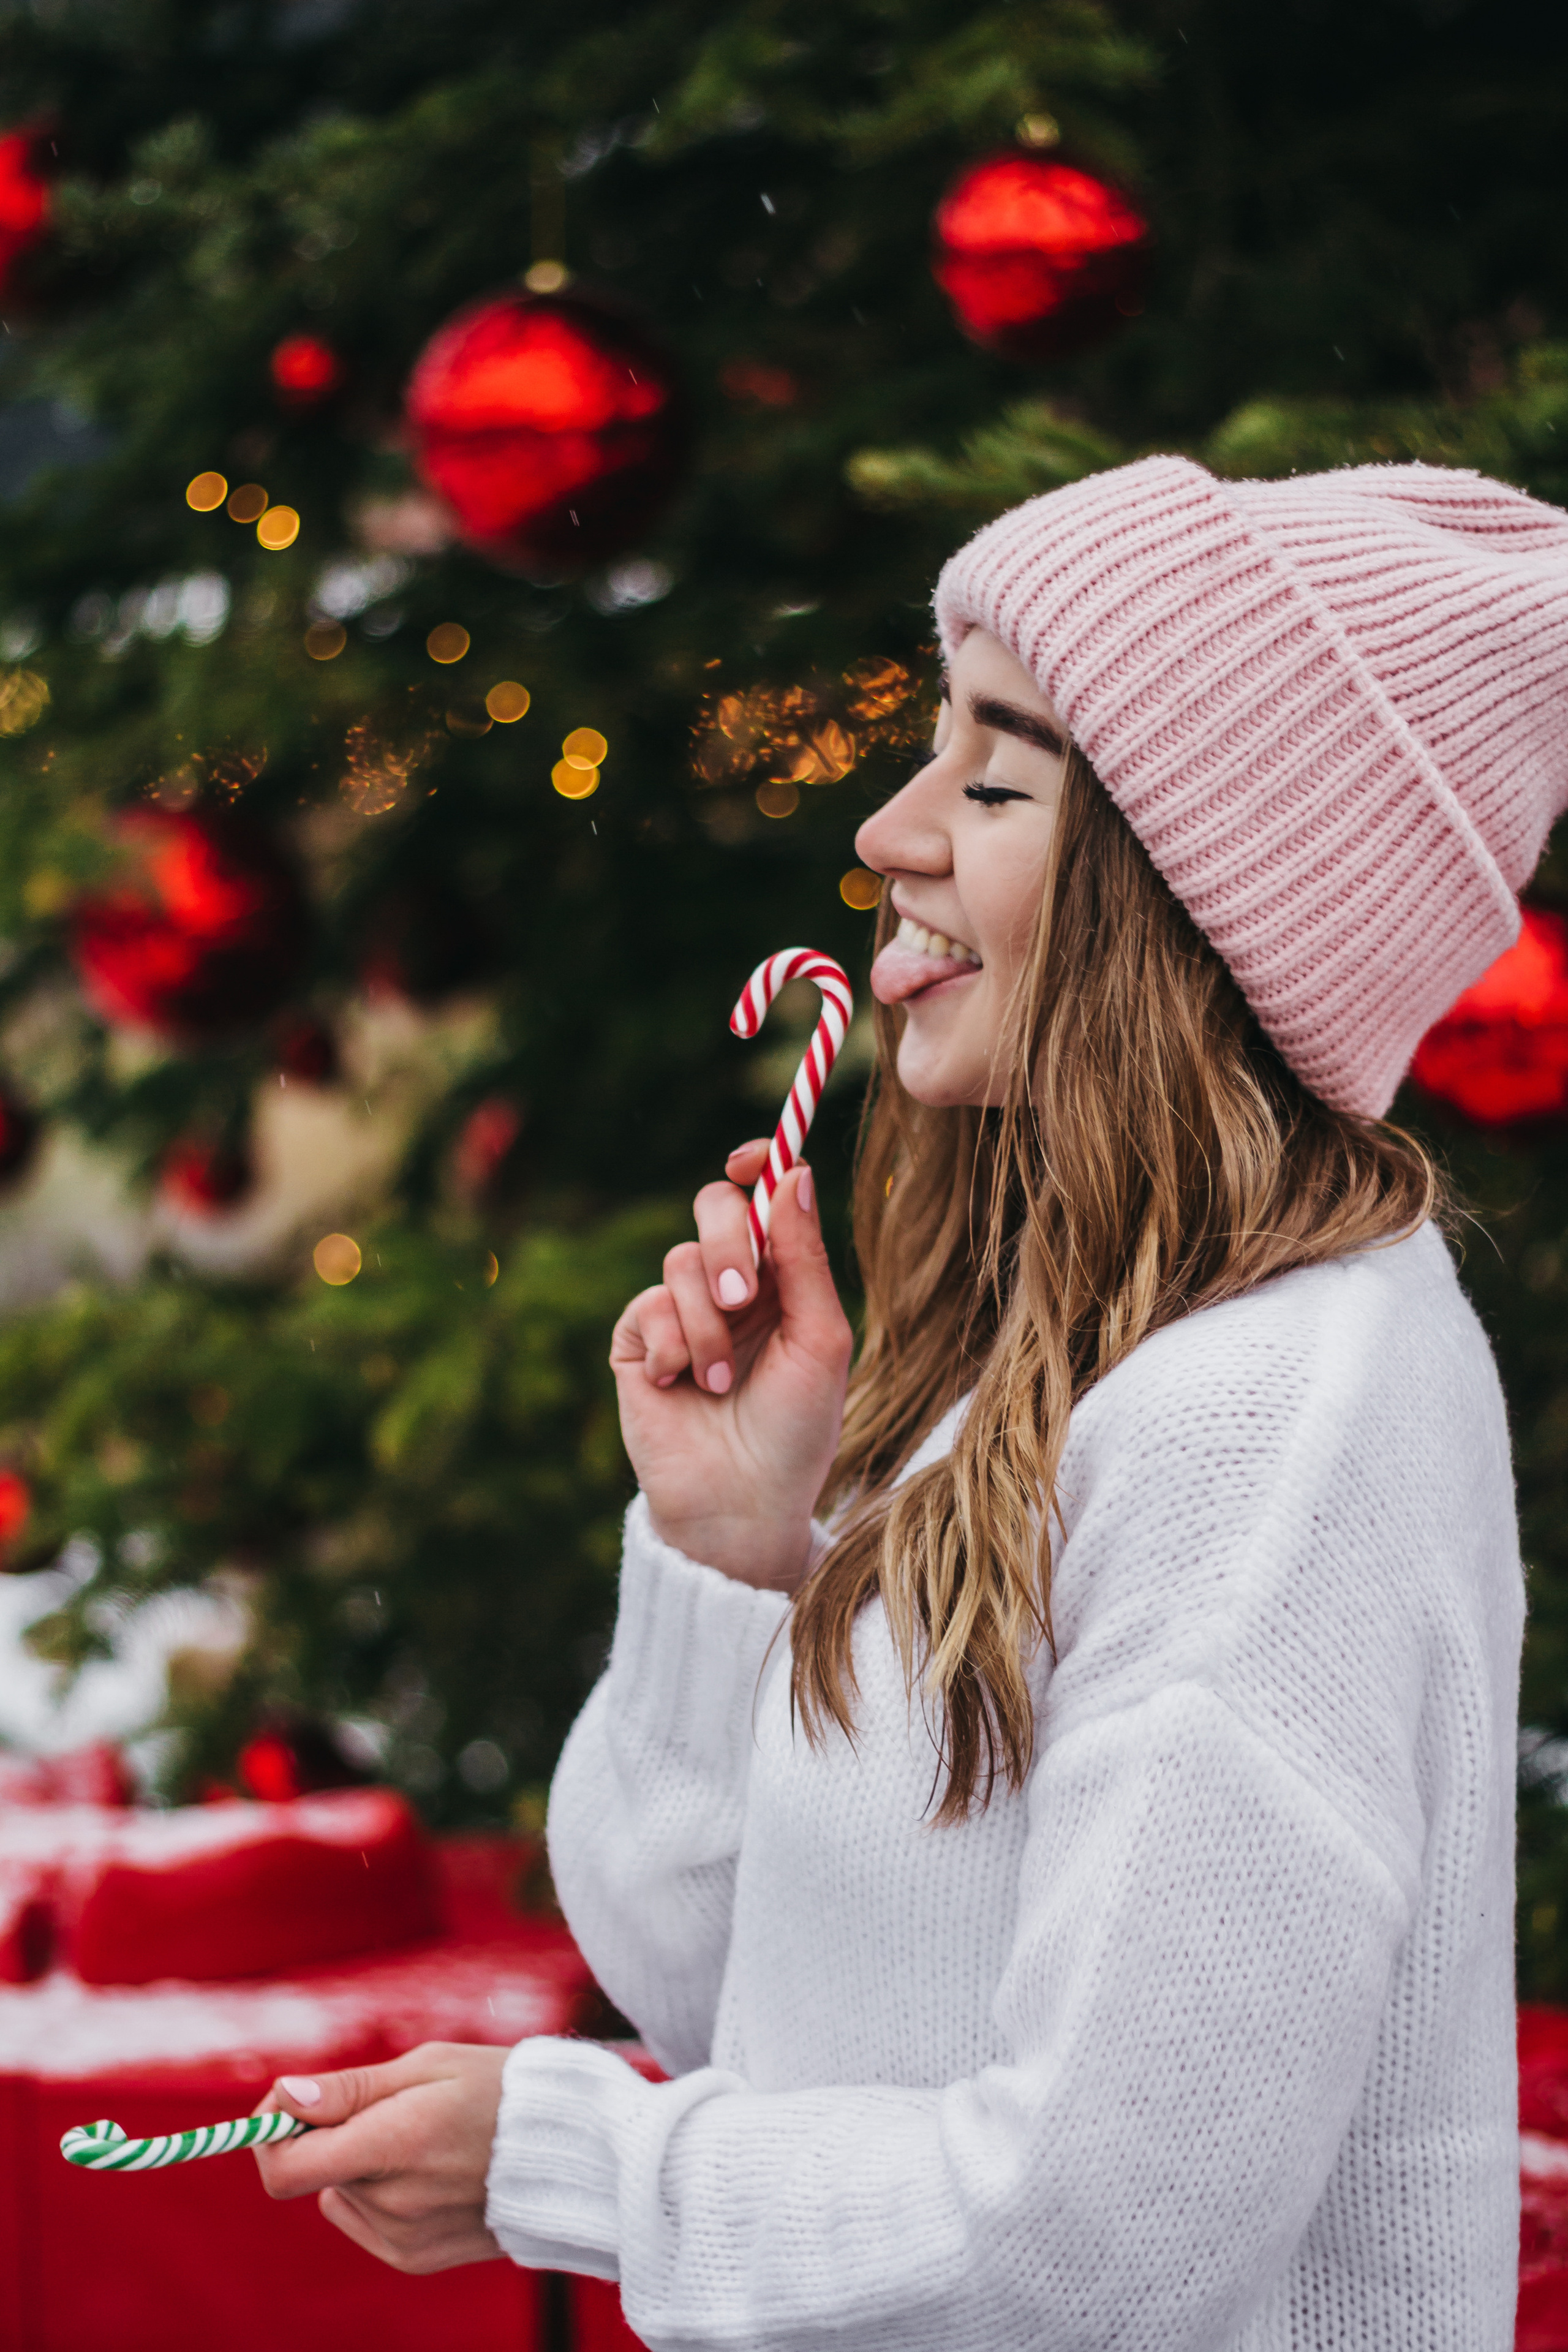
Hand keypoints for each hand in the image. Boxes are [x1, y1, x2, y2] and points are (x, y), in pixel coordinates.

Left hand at [252, 2044, 506, 2274]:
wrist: (567, 2152)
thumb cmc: (497, 2090)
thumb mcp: (428, 2066)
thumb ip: (349, 2089)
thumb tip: (284, 2098)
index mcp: (395, 2145)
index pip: (285, 2169)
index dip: (268, 2134)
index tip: (288, 2104)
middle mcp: (393, 2203)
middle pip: (315, 2170)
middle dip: (330, 2132)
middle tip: (387, 2104)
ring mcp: (403, 2238)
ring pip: (340, 2190)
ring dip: (359, 2162)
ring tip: (420, 2137)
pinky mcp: (413, 2257)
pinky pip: (362, 2217)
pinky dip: (377, 2191)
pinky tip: (426, 2169)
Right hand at [610, 1141, 852, 1590]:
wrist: (742, 1503)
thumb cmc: (797, 1429)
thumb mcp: (821, 1339)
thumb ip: (804, 1257)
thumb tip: (795, 1172)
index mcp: (783, 1278)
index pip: (763, 1197)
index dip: (756, 1166)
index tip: (749, 1160)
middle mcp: (731, 1286)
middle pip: (713, 1209)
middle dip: (727, 1244)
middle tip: (744, 1297)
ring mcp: (681, 1313)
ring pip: (680, 1260)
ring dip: (707, 1322)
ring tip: (719, 1379)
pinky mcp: (639, 1343)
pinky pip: (647, 1305)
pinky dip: (672, 1343)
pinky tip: (684, 1385)